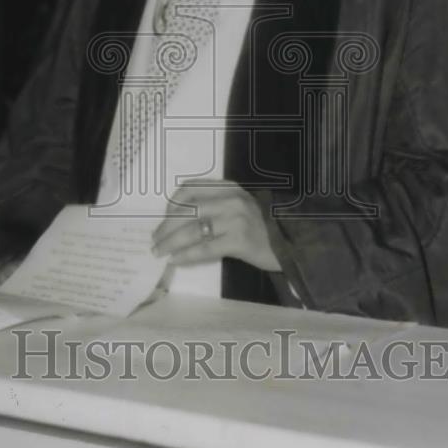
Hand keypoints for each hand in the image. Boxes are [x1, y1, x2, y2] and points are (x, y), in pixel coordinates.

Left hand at [151, 179, 281, 271]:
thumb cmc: (261, 227)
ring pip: (192, 230)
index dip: (172, 204)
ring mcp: (236, 218)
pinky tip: (176, 260)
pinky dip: (186, 255)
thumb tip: (176, 220)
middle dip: (166, 227)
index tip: (163, 218)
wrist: (291, 244)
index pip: (190, 188)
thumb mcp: (238, 206)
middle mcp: (231, 198)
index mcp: (228, 186)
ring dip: (171, 242)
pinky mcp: (239, 240)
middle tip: (155, 241)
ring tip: (160, 252)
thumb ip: (214, 204)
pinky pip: (205, 248)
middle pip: (187, 210)